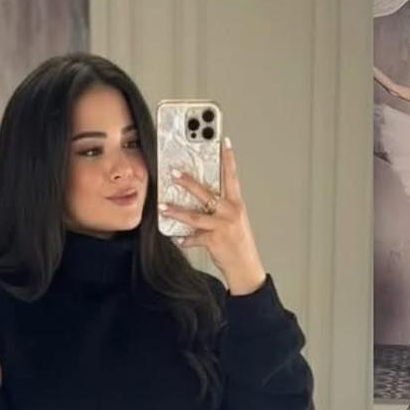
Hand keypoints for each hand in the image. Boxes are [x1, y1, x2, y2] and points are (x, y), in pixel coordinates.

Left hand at [159, 139, 267, 294]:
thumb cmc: (239, 243)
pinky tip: (178, 238)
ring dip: (177, 211)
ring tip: (163, 206)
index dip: (228, 159)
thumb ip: (221, 207)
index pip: (232, 177)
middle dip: (188, 182)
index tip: (223, 142)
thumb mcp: (235, 221)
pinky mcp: (214, 241)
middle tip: (173, 172)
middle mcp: (230, 213)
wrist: (245, 268)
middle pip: (206, 193)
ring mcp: (222, 227)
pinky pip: (194, 238)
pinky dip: (185, 239)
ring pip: (195, 216)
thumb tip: (201, 197)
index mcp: (236, 204)